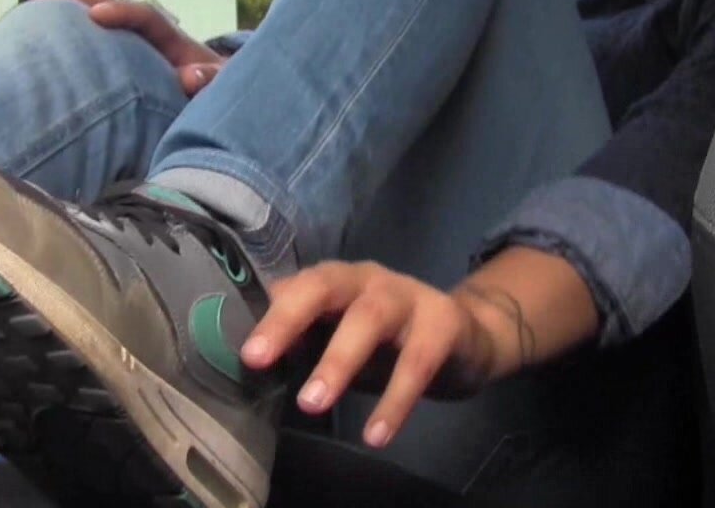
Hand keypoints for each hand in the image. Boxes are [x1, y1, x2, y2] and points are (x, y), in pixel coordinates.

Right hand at [27, 0, 224, 96]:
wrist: (225, 94)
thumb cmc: (223, 92)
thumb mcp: (225, 87)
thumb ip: (213, 81)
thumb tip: (190, 77)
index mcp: (173, 43)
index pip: (146, 19)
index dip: (122, 14)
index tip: (96, 17)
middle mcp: (149, 39)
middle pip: (109, 6)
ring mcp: (133, 50)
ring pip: (95, 23)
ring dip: (63, 15)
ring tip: (25, 11)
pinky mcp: (122, 66)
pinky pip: (92, 49)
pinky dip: (67, 43)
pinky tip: (36, 46)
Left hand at [240, 261, 495, 448]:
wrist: (469, 338)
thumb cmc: (389, 342)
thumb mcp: (343, 339)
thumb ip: (304, 343)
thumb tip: (253, 362)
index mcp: (338, 280)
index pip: (295, 287)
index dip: (268, 315)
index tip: (245, 353)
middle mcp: (369, 279)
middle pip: (324, 287)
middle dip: (288, 320)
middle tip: (257, 360)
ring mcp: (409, 295)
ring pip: (369, 319)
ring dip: (337, 361)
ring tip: (312, 405)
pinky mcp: (445, 322)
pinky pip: (417, 361)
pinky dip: (395, 400)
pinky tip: (376, 435)